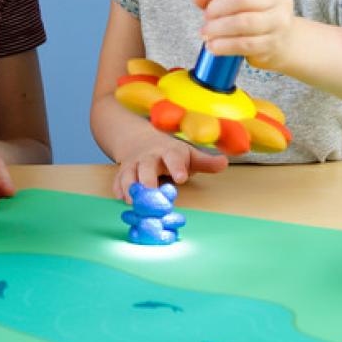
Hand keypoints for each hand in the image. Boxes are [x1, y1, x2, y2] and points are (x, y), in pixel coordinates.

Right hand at [112, 129, 227, 200]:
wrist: (139, 140)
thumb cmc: (170, 153)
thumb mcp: (188, 154)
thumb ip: (205, 161)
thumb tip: (224, 162)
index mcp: (168, 152)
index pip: (173, 157)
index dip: (177, 167)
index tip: (181, 177)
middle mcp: (149, 158)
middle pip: (147, 167)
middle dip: (147, 180)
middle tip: (151, 195)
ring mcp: (134, 165)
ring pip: (128, 174)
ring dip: (129, 187)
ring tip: (133, 201)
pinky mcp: (122, 172)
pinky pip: (117, 179)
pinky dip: (118, 188)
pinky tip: (121, 198)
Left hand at [195, 0, 295, 69]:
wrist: (284, 42)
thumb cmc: (255, 13)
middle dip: (218, 7)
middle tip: (206, 16)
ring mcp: (279, 22)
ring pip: (244, 23)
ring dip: (218, 28)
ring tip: (205, 32)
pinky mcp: (272, 44)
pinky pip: (245, 44)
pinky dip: (224, 45)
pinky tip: (212, 46)